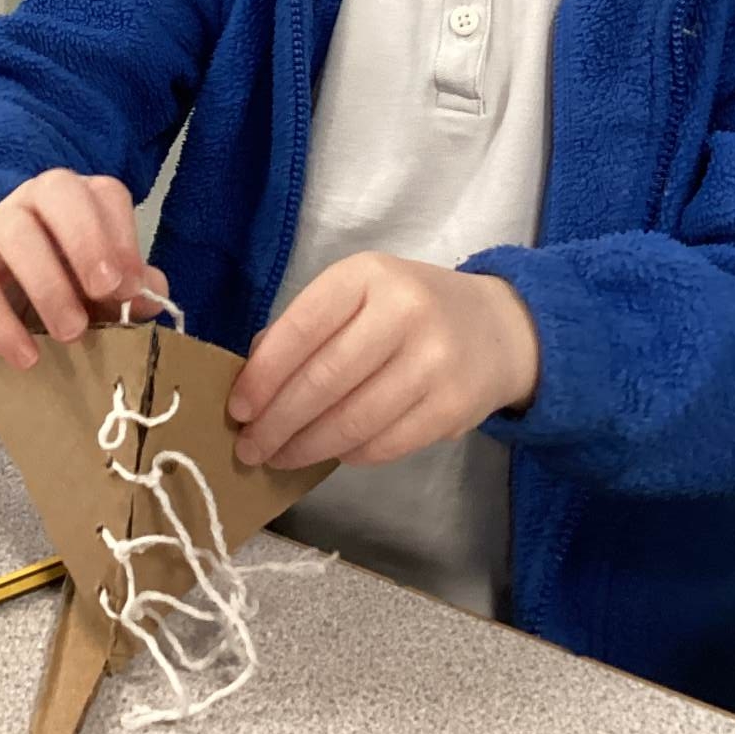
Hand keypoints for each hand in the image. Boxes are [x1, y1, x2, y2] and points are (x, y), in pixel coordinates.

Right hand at [0, 169, 165, 368]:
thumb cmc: (53, 282)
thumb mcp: (94, 287)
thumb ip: (128, 288)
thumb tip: (153, 296)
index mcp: (78, 199)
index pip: (104, 194)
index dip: (122, 236)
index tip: (131, 287)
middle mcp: (34, 199)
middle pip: (57, 192)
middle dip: (87, 239)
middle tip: (105, 292)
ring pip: (15, 231)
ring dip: (48, 284)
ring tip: (72, 334)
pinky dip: (0, 321)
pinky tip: (26, 355)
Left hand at [226, 253, 538, 469]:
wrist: (497, 328)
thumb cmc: (408, 310)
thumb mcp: (358, 295)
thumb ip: (306, 328)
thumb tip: (252, 380)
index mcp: (367, 276)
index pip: (303, 327)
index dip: (264, 374)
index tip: (238, 409)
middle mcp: (403, 312)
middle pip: (324, 380)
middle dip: (277, 422)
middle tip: (249, 448)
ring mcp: (433, 361)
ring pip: (352, 420)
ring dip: (306, 447)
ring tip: (279, 457)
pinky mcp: (452, 408)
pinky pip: (383, 444)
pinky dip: (348, 455)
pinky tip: (329, 454)